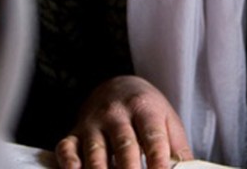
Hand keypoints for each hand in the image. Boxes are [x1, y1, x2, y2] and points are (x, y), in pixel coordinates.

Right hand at [55, 75, 193, 168]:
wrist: (116, 86)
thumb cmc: (147, 111)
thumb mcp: (167, 121)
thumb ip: (179, 150)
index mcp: (144, 108)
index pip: (153, 136)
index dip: (158, 160)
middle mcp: (117, 113)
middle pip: (124, 144)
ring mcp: (93, 123)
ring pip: (95, 150)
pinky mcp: (74, 133)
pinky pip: (67, 149)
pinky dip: (69, 164)